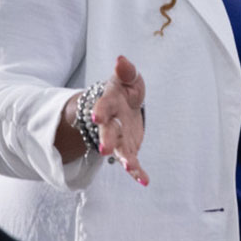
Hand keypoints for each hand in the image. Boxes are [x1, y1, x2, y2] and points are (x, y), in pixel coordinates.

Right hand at [94, 55, 149, 184]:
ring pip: (118, 149)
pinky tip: (144, 180)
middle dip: (105, 139)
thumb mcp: (127, 79)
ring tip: (129, 167)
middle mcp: (111, 123)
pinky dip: (137, 172)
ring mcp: (118, 138)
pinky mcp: (128, 149)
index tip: (96, 116)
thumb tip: (121, 60)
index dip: (101, 110)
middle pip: (107, 131)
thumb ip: (126, 71)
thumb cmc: (125, 92)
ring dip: (123, 158)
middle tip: (103, 149)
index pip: (103, 105)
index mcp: (109, 102)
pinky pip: (132, 162)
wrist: (123, 109)